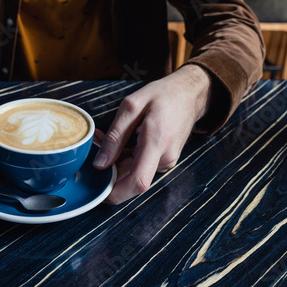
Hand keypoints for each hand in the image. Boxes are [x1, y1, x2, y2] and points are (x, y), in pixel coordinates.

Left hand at [93, 65, 211, 203]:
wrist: (190, 93)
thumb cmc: (164, 95)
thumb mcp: (132, 106)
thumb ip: (116, 136)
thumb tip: (100, 164)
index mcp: (157, 143)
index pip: (138, 182)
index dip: (116, 193)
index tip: (98, 191)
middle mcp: (164, 158)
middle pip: (131, 179)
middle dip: (109, 170)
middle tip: (96, 147)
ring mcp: (166, 161)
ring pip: (133, 172)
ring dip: (115, 162)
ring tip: (105, 139)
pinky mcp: (164, 160)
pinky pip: (140, 165)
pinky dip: (125, 157)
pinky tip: (119, 142)